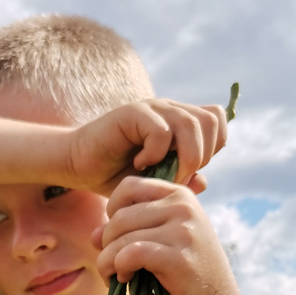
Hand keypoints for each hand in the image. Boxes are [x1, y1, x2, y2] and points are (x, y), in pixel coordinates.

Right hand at [67, 99, 226, 195]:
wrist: (78, 166)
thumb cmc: (114, 175)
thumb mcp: (153, 185)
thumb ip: (179, 182)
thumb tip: (204, 181)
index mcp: (179, 122)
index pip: (217, 121)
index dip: (214, 146)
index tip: (191, 169)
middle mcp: (169, 110)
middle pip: (210, 121)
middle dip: (202, 156)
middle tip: (177, 177)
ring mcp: (152, 109)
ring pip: (191, 124)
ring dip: (183, 158)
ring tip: (162, 175)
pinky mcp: (132, 113)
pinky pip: (161, 130)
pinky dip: (156, 153)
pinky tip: (140, 165)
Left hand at [91, 175, 237, 294]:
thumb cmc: (178, 270)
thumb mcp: (154, 243)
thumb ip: (124, 233)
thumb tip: (94, 235)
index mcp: (179, 195)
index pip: (129, 186)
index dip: (113, 210)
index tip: (117, 235)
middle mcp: (183, 207)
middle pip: (120, 216)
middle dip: (107, 243)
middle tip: (112, 264)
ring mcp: (183, 231)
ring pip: (121, 237)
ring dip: (108, 261)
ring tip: (116, 275)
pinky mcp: (178, 257)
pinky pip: (130, 254)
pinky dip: (119, 268)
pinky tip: (126, 278)